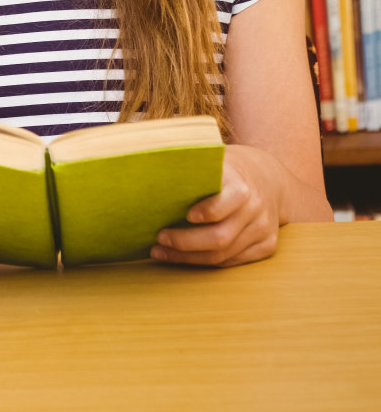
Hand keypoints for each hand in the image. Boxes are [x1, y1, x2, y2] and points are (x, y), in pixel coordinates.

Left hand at [151, 144, 280, 267]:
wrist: (270, 178)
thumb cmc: (230, 168)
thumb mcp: (216, 160)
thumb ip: (193, 167)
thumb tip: (152, 170)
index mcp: (242, 185)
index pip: (226, 203)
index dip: (206, 212)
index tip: (185, 215)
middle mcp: (256, 209)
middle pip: (220, 237)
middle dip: (186, 243)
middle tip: (160, 238)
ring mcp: (264, 231)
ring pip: (224, 255)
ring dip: (189, 258)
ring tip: (161, 252)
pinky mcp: (266, 247)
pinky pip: (232, 262)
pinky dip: (205, 262)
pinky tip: (183, 258)